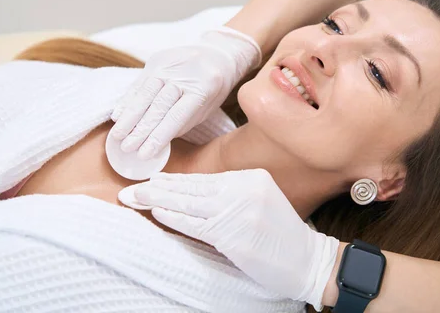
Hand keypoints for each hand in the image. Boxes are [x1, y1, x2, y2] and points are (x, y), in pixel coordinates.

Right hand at [109, 27, 261, 159]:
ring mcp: (169, 64)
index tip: (143, 154)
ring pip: (145, 93)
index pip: (176, 116)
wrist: (217, 53)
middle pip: (158, 105)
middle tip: (126, 148)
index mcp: (204, 88)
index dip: (158, 136)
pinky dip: (127, 100)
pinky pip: (139, 82)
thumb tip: (153, 143)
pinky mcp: (157, 59)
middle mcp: (185, 74)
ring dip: (129, 116)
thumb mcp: (205, 109)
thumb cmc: (212, 89)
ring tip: (117, 136)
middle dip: (140, 130)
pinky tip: (117, 115)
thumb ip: (181, 124)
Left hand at [132, 169, 338, 309]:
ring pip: (189, 203)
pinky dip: (174, 217)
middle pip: (192, 188)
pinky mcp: (233, 235)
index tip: (152, 180)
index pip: (204, 180)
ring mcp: (238, 211)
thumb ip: (230, 196)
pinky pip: (195, 224)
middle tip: (131, 189)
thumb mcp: (259, 203)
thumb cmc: (281, 236)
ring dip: (158, 200)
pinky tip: (156, 211)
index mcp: (251, 178)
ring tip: (134, 197)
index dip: (175, 181)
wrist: (308, 261)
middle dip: (158, 188)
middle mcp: (244, 189)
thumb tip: (190, 196)